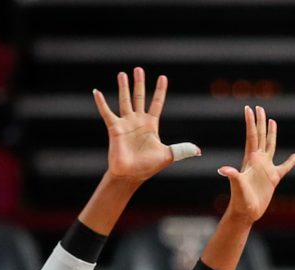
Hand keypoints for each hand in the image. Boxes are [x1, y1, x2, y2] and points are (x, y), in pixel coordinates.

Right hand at [92, 67, 197, 183]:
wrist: (131, 175)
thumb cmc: (148, 166)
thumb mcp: (168, 156)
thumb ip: (182, 150)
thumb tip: (198, 151)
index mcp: (151, 125)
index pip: (157, 103)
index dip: (160, 91)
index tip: (163, 77)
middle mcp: (138, 121)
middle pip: (139, 97)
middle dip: (139, 83)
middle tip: (139, 69)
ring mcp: (126, 123)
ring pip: (124, 100)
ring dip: (123, 87)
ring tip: (122, 74)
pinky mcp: (115, 128)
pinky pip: (106, 112)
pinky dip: (101, 102)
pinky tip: (96, 92)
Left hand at [219, 105, 294, 223]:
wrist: (246, 212)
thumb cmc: (240, 200)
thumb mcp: (237, 186)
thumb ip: (233, 176)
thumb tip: (223, 170)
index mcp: (250, 159)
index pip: (252, 136)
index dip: (251, 122)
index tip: (249, 108)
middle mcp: (258, 161)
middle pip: (260, 137)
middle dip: (260, 122)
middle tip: (260, 107)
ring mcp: (265, 169)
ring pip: (270, 147)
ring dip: (271, 134)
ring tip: (273, 121)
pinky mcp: (273, 179)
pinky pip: (284, 168)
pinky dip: (290, 162)